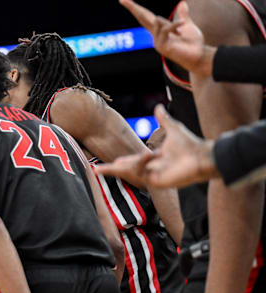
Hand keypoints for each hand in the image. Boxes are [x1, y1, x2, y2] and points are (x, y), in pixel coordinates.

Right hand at [97, 105, 216, 186]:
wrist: (201, 156)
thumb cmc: (190, 145)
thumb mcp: (173, 129)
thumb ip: (163, 120)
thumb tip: (158, 106)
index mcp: (152, 159)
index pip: (130, 161)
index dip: (117, 163)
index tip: (104, 163)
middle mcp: (151, 169)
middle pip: (126, 170)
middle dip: (111, 170)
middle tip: (96, 169)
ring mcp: (153, 176)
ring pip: (132, 171)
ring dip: (131, 163)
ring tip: (141, 157)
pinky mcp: (157, 181)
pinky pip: (142, 172)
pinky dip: (143, 162)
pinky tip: (152, 155)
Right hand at [120, 0, 212, 76]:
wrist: (198, 57)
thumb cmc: (192, 44)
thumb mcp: (187, 25)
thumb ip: (182, 15)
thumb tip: (182, 3)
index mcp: (159, 31)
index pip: (144, 17)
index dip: (135, 8)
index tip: (124, 0)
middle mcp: (155, 36)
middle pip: (142, 18)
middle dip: (133, 8)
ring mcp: (157, 42)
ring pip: (159, 21)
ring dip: (172, 24)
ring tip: (181, 33)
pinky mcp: (161, 46)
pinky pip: (165, 29)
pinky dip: (175, 26)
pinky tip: (182, 24)